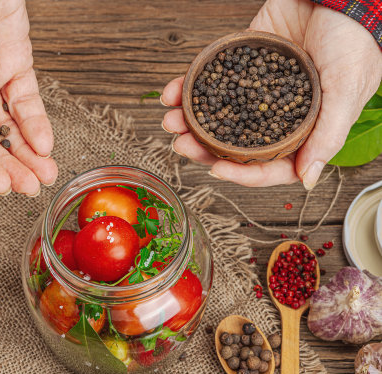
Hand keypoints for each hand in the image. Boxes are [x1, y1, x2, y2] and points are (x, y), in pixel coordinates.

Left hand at [162, 0, 381, 187]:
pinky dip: (188, 89)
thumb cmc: (354, 42)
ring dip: (190, 121)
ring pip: (217, 116)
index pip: (270, 165)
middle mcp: (275, 116)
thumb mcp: (346, 91)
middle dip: (204, 148)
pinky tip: (171, 93)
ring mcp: (254, 91)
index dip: (243, 172)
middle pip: (235, 145)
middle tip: (181, 144)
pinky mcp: (240, 66)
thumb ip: (327, 136)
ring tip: (169, 120)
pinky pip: (210, 82)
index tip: (216, 169)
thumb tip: (306, 181)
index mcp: (303, 131)